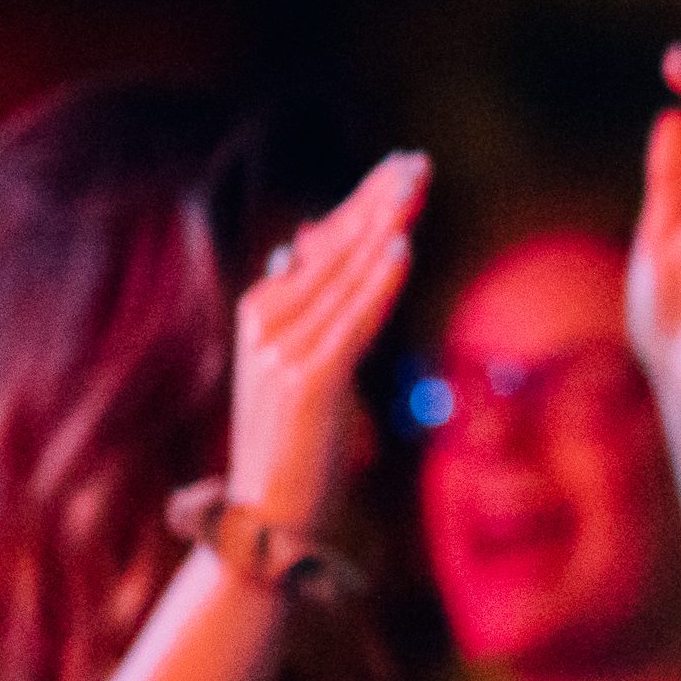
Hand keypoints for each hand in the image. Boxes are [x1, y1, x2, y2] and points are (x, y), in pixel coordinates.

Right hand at [234, 152, 428, 533]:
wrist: (268, 518)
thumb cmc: (294, 442)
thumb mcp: (297, 361)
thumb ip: (306, 303)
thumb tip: (306, 239)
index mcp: (262, 312)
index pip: (322, 244)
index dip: (363, 203)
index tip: (401, 168)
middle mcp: (265, 323)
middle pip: (335, 249)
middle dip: (378, 202)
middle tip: (417, 162)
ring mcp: (283, 352)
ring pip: (348, 276)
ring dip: (384, 225)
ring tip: (414, 186)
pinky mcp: (308, 382)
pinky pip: (353, 322)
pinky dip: (378, 282)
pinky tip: (402, 247)